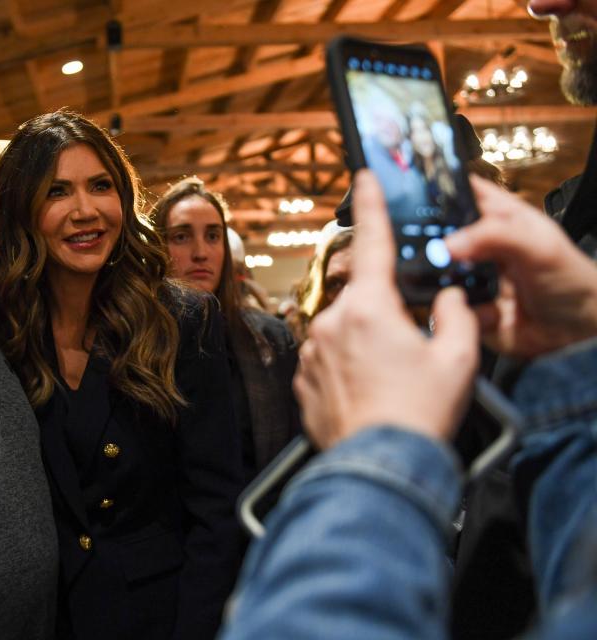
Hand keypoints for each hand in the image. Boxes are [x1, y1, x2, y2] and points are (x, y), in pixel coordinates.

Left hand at [293, 171, 479, 449]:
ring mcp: (311, 351)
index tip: (364, 178)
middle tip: (407, 349)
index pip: (370, 243)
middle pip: (361, 297)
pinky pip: (326, 359)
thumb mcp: (458, 358)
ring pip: (342, 330)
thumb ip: (454, 315)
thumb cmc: (417, 412)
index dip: (370, 206)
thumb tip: (446, 298)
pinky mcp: (301, 378)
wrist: (378, 466)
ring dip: (363, 343)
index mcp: (369, 307)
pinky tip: (366, 392)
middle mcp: (331, 322)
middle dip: (384, 312)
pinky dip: (345, 367)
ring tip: (387, 382)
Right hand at [445, 177, 596, 357]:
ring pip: (433, 273)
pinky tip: (487, 312)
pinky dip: (459, 311)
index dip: (434, 190)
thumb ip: (495, 236)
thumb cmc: (571, 279)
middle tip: (434, 253)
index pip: (457, 192)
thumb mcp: (539, 247)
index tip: (411, 198)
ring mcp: (468, 276)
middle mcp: (475, 245)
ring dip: (441, 282)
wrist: (579, 332)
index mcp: (494, 216)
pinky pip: (445, 308)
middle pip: (434, 234)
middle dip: (427, 244)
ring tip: (464, 288)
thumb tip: (449, 244)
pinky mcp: (465, 307)